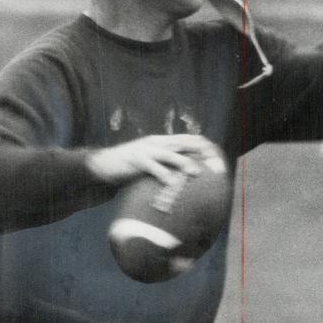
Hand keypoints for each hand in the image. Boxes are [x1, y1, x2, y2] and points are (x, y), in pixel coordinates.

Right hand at [86, 134, 220, 186]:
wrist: (105, 164)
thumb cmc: (131, 166)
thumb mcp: (152, 161)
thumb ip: (166, 164)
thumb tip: (185, 174)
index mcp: (162, 141)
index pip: (188, 139)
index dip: (203, 146)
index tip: (216, 155)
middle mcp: (157, 142)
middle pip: (183, 143)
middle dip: (199, 151)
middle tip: (214, 161)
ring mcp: (147, 149)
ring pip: (170, 154)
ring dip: (184, 163)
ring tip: (196, 172)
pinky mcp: (137, 159)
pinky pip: (154, 167)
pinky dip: (163, 175)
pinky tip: (171, 183)